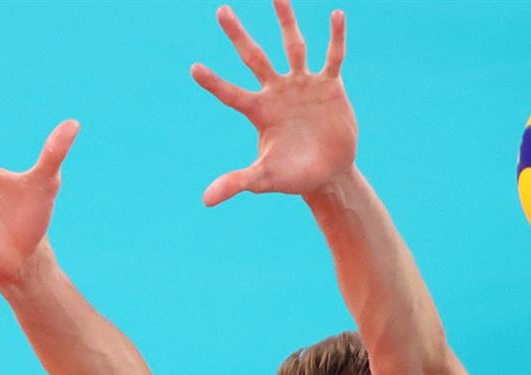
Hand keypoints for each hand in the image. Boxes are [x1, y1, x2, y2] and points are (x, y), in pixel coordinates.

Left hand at [191, 1, 354, 205]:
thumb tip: (205, 200)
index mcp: (259, 111)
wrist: (327, 173)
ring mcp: (303, 85)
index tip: (193, 69)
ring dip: (286, 21)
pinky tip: (336, 15)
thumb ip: (237, 182)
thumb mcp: (264, 179)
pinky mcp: (329, 85)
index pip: (231, 94)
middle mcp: (277, 91)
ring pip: (293, 46)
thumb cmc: (292, 176)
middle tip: (220, 11)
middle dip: (238, 36)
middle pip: (254, 57)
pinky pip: (332, 57)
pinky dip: (335, 38)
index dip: (214, 83)